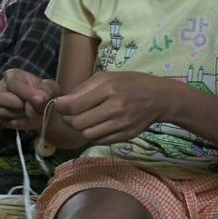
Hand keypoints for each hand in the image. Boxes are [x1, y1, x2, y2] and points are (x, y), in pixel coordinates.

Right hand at [0, 69, 58, 130]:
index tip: (40, 100)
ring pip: (3, 111)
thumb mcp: (51, 88)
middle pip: (0, 98)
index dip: (27, 93)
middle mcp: (0, 88)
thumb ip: (47, 90)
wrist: (43, 110)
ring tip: (32, 111)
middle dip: (20, 105)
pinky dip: (19, 123)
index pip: (14, 84)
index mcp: (11, 75)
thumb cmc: (45, 94)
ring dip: (21, 115)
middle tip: (35, 107)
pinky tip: (27, 118)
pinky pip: (6, 122)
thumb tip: (41, 98)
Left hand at [51, 71, 173, 144]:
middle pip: (77, 123)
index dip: (60, 107)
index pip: (73, 106)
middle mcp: (115, 109)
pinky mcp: (126, 136)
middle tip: (68, 113)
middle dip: (67, 119)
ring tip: (84, 119)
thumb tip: (61, 102)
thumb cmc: (130, 83)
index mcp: (109, 90)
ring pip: (86, 134)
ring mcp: (122, 125)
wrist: (160, 98)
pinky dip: (93, 134)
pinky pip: (99, 141)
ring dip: (80, 128)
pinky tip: (97, 125)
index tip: (57, 105)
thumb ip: (82, 89)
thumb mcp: (106, 77)